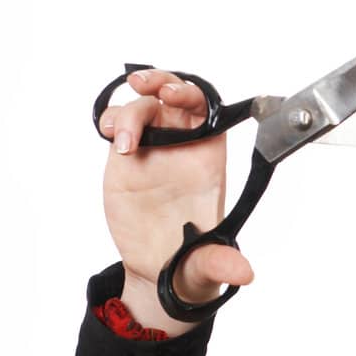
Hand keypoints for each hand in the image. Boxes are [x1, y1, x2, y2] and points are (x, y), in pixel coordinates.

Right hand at [97, 67, 254, 307]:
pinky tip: (112, 137)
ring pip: (143, 107)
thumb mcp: (206, 262)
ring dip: (129, 111)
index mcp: (208, 158)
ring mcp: (152, 148)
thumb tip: (243, 274)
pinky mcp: (125, 157)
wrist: (157, 268)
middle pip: (175, 96)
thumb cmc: (190, 257)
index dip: (193, 96)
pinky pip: (119, 125)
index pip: (208, 112)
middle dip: (161, 82)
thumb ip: (220, 263)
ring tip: (121, 139)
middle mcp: (181, 147)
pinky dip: (112, 122)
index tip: (176, 96)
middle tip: (143, 85)